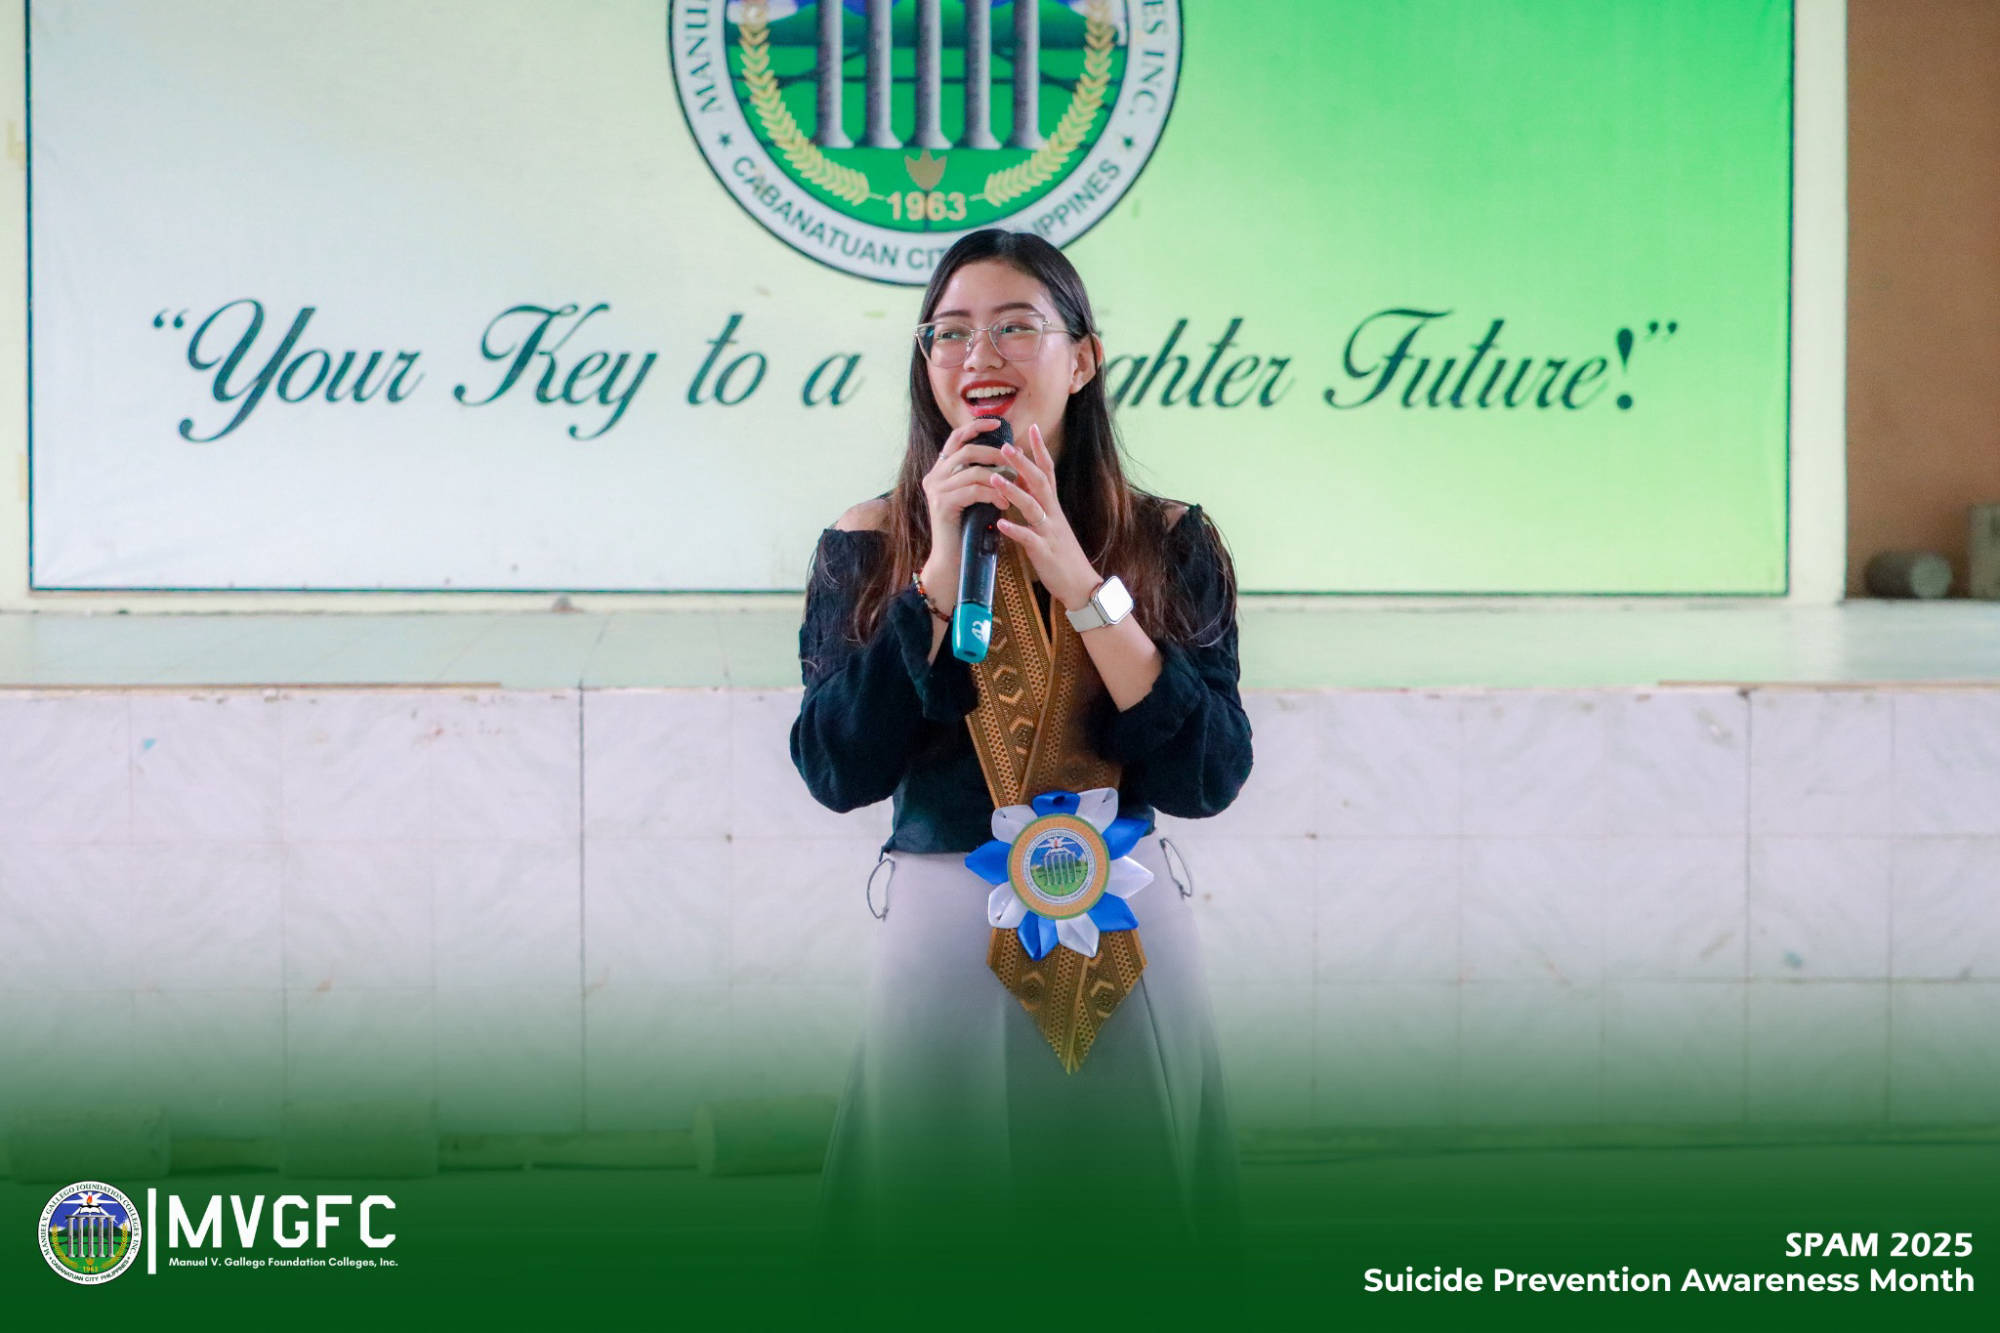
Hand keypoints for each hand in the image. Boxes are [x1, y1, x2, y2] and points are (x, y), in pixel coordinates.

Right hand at [919, 416, 1010, 595]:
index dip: (976, 427)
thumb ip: (982, 475)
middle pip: (967, 451)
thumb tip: (1008, 455)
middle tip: (1015, 461)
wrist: (955, 560)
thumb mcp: (975, 495)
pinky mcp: (942, 504)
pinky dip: (993, 494)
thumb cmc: (969, 529)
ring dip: (999, 479)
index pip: (956, 438)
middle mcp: (934, 477)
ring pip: (973, 471)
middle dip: (994, 454)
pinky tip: (1004, 503)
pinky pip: (973, 490)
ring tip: (1014, 489)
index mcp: (940, 471)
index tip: (998, 423)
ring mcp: (935, 490)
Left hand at [991, 423, 1100, 610]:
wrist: (1081, 585)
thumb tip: (1021, 483)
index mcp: (1053, 507)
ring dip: (1013, 491)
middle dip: (1023, 463)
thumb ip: (1037, 504)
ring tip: (994, 478)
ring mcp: (1050, 533)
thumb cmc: (1061, 554)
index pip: (1048, 472)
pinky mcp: (1045, 552)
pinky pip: (1029, 539)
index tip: (1031, 428)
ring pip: (1032, 507)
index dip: (1040, 450)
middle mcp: (1053, 515)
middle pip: (1040, 482)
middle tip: (1005, 446)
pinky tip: (1000, 524)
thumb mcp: (1050, 524)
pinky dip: (1015, 531)